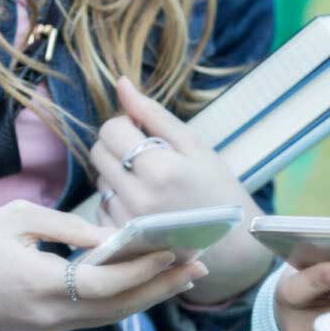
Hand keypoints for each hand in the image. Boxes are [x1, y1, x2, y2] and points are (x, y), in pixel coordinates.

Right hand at [0, 200, 206, 330]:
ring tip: (182, 274)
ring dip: (149, 296)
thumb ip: (69, 228)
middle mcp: (51, 316)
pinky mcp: (45, 328)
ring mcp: (49, 327)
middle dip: (162, 286)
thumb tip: (114, 237)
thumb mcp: (17, 219)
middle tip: (198, 265)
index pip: (108, 283)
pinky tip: (144, 283)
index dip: (146, 268)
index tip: (176, 249)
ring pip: (111, 316)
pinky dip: (123, 300)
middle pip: (120, 307)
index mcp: (41, 286)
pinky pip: (94, 316)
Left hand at [89, 78, 275, 303]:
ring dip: (118, 175)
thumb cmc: (217, 189)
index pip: (111, 129)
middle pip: (98, 152)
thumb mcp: (194, 147)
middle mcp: (139, 197)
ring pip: (100, 180)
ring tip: (150, 185)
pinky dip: (118, 201)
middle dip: (117, 147)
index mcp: (160, 169)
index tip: (145, 134)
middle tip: (146, 157)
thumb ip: (154, 115)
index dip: (125, 125)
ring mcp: (128, 222)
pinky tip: (144, 207)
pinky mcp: (122, 240)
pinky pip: (102, 207)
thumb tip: (121, 83)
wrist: (231, 246)